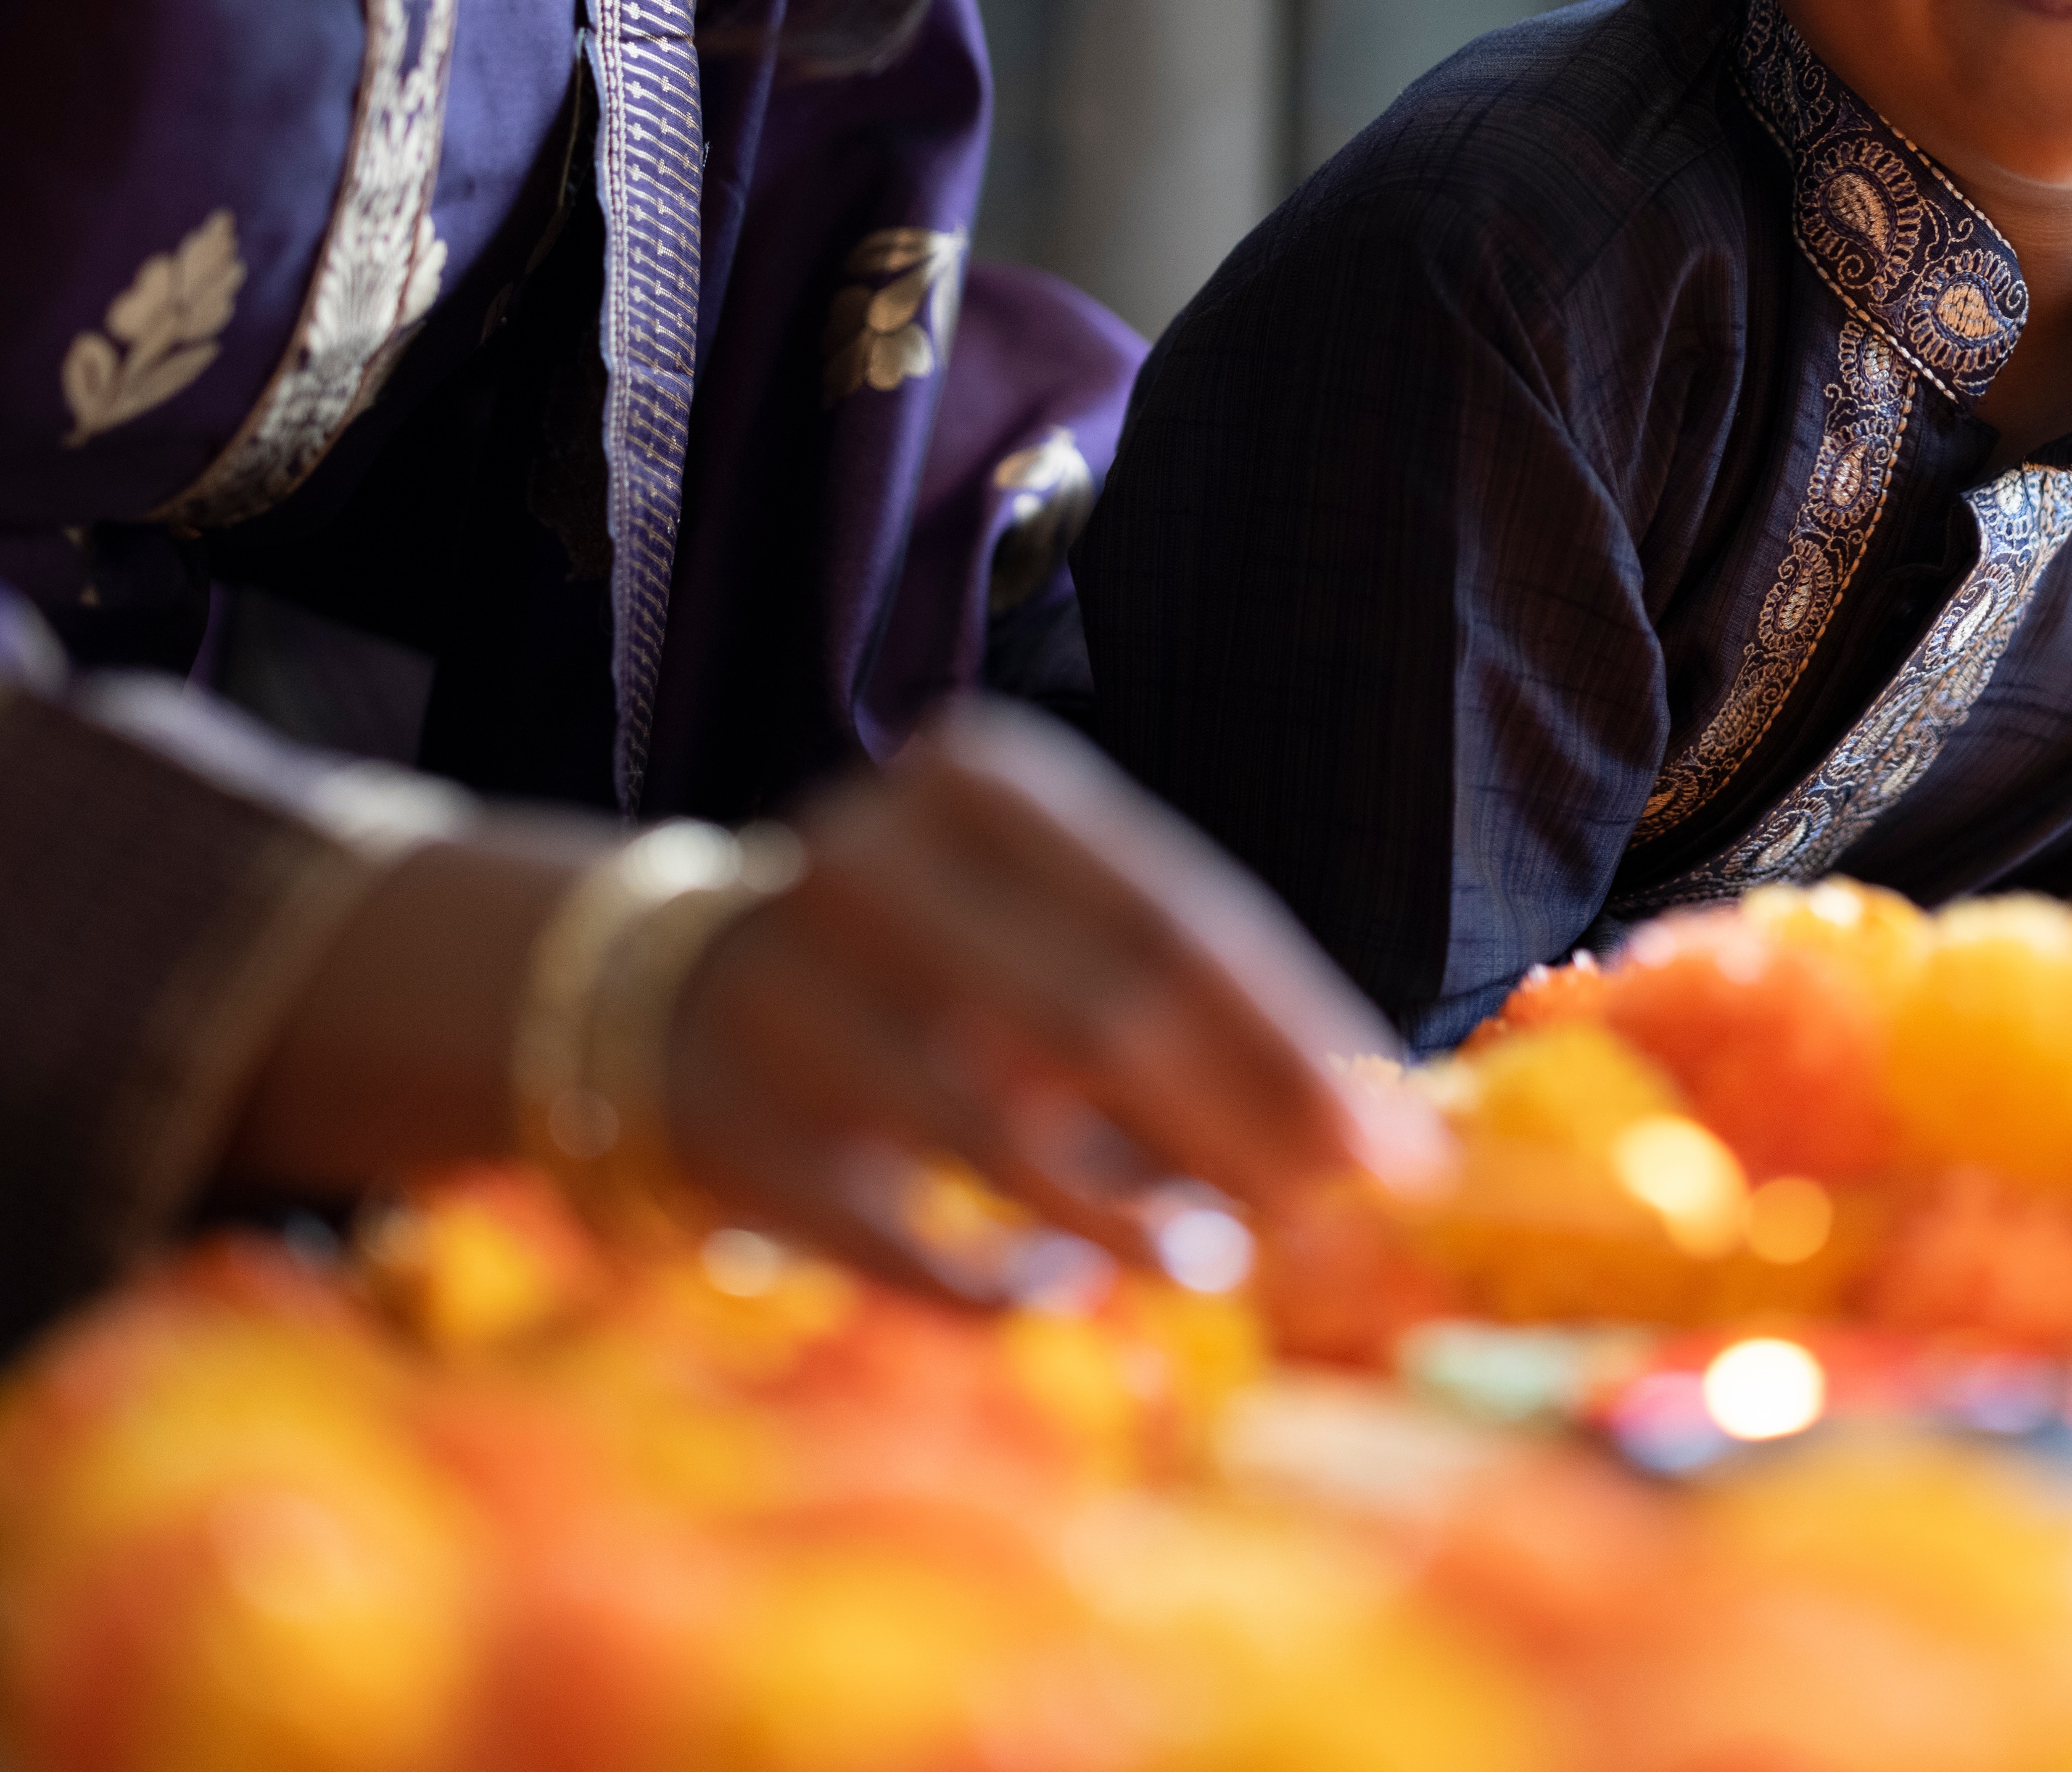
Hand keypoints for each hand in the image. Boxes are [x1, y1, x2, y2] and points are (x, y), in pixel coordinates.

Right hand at [662, 699, 1445, 1292]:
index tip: (1403, 1149)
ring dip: (1132, 1213)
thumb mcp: (1036, 910)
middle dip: (1241, 1129)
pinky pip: (897, 1234)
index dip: (1299, 1041)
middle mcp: (869, 864)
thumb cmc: (928, 950)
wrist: (668, 985)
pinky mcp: (734, 1132)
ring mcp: (787, 998)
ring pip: (999, 1128)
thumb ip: (1174, 989)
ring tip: (1217, 1260)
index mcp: (975, 779)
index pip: (1175, 914)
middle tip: (1333, 1217)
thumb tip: (1358, 1127)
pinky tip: (1067, 1292)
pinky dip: (994, 1277)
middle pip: (1100, 1014)